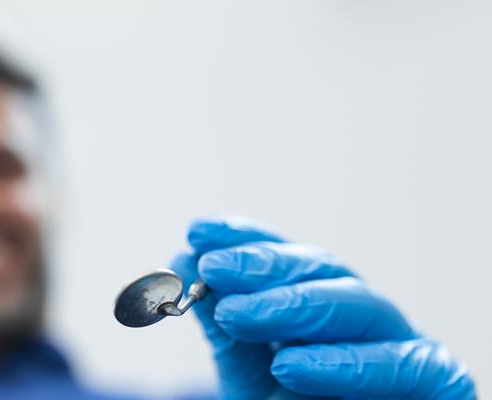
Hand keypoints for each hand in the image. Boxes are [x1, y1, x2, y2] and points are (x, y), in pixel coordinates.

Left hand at [170, 216, 474, 398]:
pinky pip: (398, 366)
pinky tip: (290, 366)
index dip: (248, 240)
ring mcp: (403, 346)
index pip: (290, 261)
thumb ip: (227, 330)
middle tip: (213, 269)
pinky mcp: (438, 381)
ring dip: (294, 306)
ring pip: (361, 307)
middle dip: (264, 266)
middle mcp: (365, 320)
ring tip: (236, 315)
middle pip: (325, 272)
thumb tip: (182, 261)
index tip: (199, 231)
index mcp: (324, 311)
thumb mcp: (249, 379)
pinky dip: (344, 364)